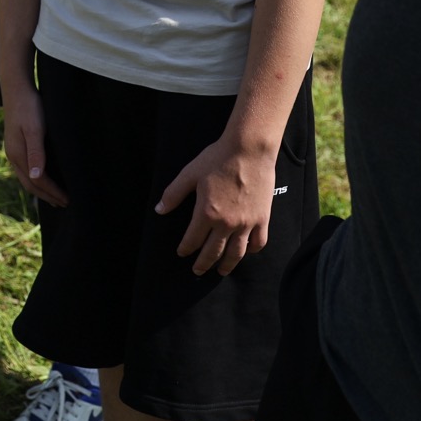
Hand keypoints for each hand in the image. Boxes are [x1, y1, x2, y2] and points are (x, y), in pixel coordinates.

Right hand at [1, 80, 67, 206]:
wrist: (16, 87)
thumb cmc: (29, 106)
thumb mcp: (35, 129)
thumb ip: (36, 153)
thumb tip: (37, 177)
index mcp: (18, 154)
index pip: (37, 181)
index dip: (53, 192)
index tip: (67, 199)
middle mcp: (13, 155)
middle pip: (30, 184)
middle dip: (47, 196)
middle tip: (64, 203)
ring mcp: (13, 150)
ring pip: (26, 178)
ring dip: (40, 190)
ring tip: (53, 197)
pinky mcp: (15, 144)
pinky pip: (25, 169)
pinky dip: (35, 179)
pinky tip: (42, 177)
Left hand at [156, 135, 276, 274]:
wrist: (249, 149)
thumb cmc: (218, 158)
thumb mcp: (189, 174)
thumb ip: (173, 194)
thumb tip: (159, 210)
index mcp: (206, 213)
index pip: (193, 240)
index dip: (185, 249)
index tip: (182, 253)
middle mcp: (226, 223)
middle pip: (213, 252)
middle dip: (203, 263)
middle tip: (197, 271)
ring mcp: (246, 223)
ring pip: (236, 253)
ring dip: (227, 265)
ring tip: (221, 271)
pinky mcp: (262, 218)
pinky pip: (258, 242)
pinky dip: (251, 250)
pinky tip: (246, 252)